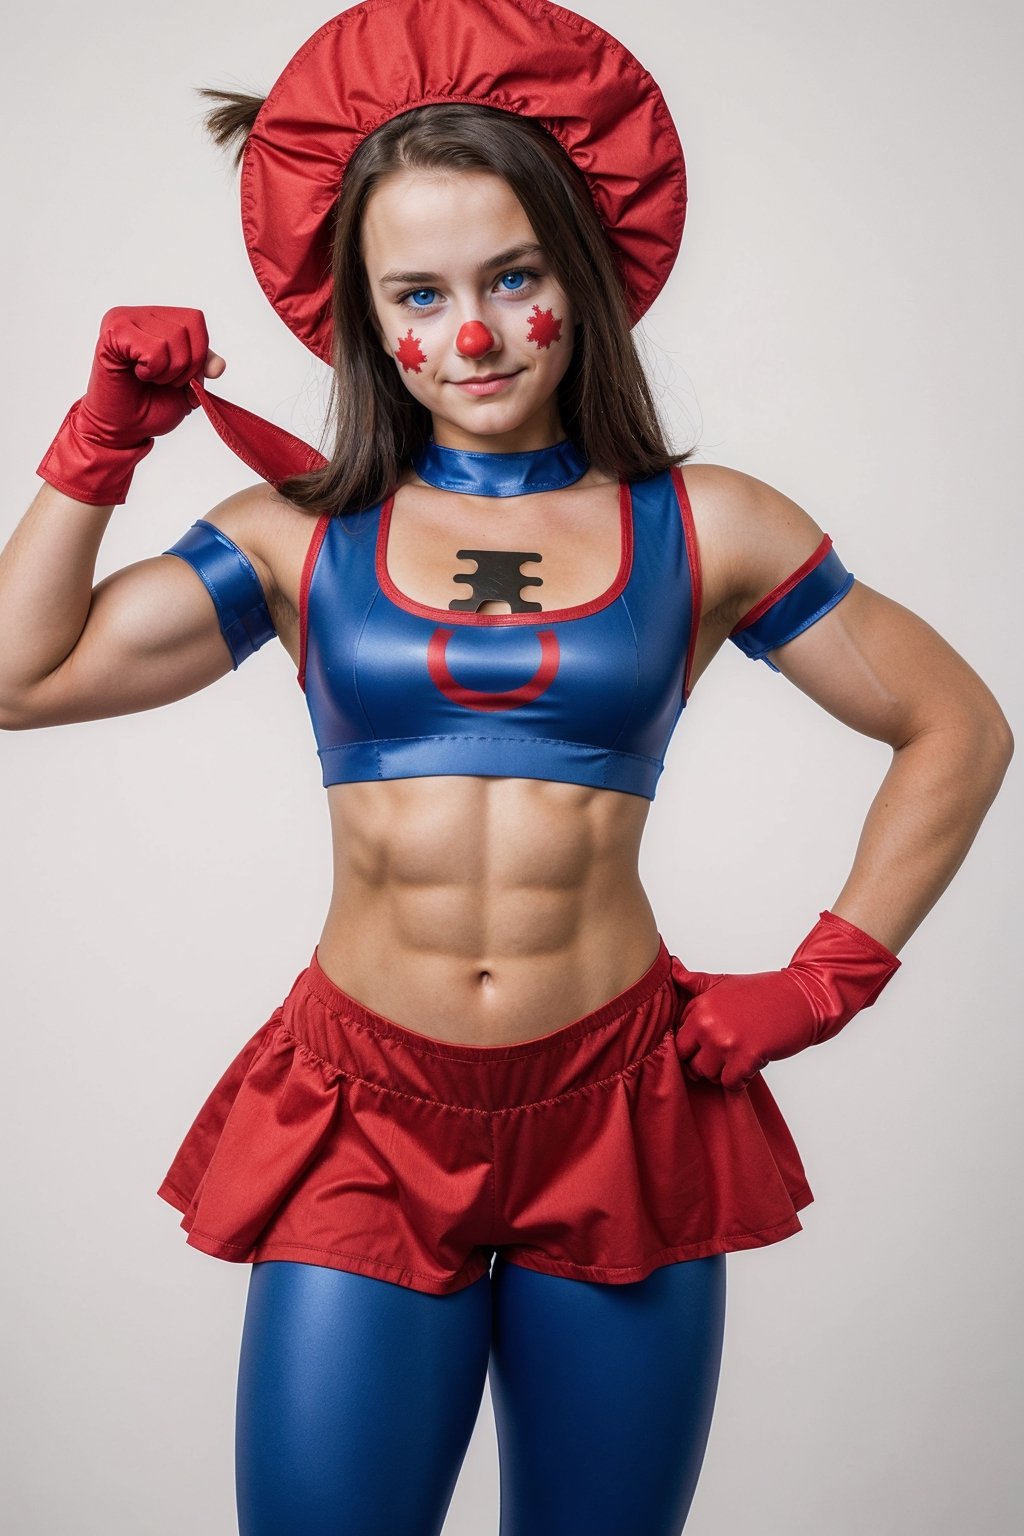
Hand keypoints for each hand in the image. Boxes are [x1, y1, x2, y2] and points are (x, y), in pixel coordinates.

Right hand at [37, 306, 226, 504]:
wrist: (125, 428)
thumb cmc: (151, 405)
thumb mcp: (189, 383)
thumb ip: (204, 365)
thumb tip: (219, 366)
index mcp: (157, 319)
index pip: (196, 320)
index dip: (199, 356)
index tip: (182, 379)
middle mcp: (139, 314)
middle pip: (187, 328)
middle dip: (185, 367)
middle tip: (163, 382)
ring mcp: (122, 319)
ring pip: (173, 338)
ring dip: (167, 371)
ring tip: (149, 379)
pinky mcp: (112, 334)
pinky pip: (153, 350)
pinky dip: (152, 370)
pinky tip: (137, 374)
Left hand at [673, 909, 900, 1091]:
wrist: (802, 997)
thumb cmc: (764, 993)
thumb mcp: (724, 982)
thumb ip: (695, 982)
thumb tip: (672, 966)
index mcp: (700, 1004)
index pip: (678, 1038)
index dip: (694, 1044)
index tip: (710, 1041)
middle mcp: (707, 1022)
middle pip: (688, 1060)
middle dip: (704, 1062)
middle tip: (725, 1053)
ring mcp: (726, 1041)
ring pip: (707, 1075)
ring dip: (723, 1072)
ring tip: (739, 1056)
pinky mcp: (746, 1057)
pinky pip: (730, 1084)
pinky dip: (740, 1080)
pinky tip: (751, 1064)